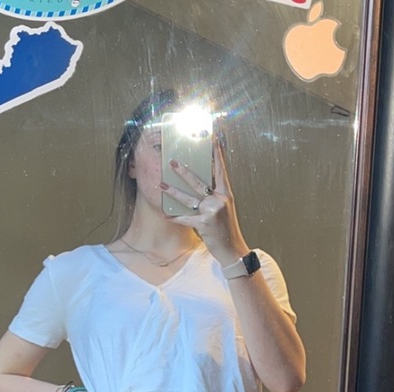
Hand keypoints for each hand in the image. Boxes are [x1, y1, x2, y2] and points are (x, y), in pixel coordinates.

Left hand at [161, 137, 249, 265]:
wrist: (232, 250)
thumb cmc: (227, 229)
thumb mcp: (226, 209)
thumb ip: (216, 196)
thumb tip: (202, 184)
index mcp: (226, 194)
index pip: (220, 170)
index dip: (216, 153)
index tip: (211, 139)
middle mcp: (220, 200)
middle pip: (199, 182)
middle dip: (184, 171)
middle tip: (172, 162)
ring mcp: (212, 212)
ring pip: (188, 199)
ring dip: (173, 192)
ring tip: (161, 185)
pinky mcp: (204, 224)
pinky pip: (185, 218)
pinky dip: (174, 217)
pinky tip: (165, 214)